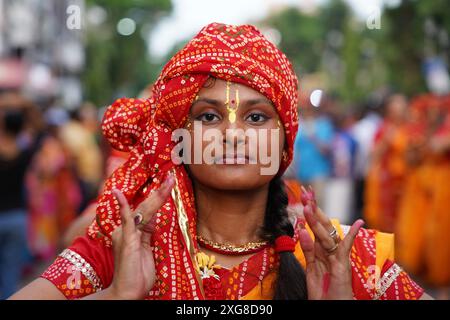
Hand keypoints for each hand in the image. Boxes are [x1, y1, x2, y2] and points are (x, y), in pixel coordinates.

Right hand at [108, 174, 174, 299]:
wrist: (127, 292)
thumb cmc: (137, 275)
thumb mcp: (147, 250)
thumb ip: (148, 234)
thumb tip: (155, 219)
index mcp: (134, 232)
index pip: (149, 210)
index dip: (159, 197)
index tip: (168, 184)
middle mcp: (128, 230)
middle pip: (147, 206)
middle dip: (160, 192)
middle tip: (171, 177)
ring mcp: (127, 234)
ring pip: (143, 210)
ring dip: (156, 195)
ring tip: (167, 182)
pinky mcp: (126, 240)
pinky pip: (126, 221)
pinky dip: (123, 207)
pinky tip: (119, 194)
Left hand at [299, 186, 363, 299]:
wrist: (334, 305)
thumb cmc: (324, 290)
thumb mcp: (311, 266)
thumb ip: (308, 249)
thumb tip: (301, 230)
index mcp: (323, 249)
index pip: (316, 225)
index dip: (311, 210)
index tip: (305, 194)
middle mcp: (331, 250)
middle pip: (323, 225)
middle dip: (314, 208)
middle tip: (306, 192)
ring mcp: (338, 257)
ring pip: (327, 235)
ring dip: (317, 221)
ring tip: (307, 208)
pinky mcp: (343, 266)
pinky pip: (346, 249)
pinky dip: (353, 236)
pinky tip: (359, 224)